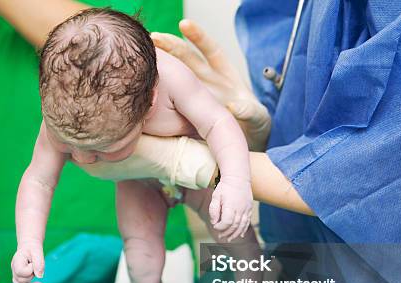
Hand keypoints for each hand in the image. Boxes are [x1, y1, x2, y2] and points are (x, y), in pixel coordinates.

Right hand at [11, 240, 43, 282]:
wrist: (29, 247)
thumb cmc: (33, 249)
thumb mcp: (37, 251)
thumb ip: (39, 263)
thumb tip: (40, 276)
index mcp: (17, 261)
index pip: (20, 272)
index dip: (29, 270)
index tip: (33, 263)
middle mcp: (14, 269)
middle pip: (21, 280)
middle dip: (30, 277)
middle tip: (35, 269)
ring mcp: (15, 274)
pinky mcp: (19, 278)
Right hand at [151, 20, 270, 150]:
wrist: (244, 139)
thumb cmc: (253, 124)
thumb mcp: (256, 117)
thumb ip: (247, 110)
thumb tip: (234, 107)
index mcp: (225, 74)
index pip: (210, 50)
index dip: (197, 37)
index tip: (184, 25)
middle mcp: (207, 80)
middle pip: (187, 58)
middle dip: (171, 46)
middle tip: (154, 38)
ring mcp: (195, 94)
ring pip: (176, 75)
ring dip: (161, 65)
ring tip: (144, 56)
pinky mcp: (187, 110)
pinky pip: (173, 100)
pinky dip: (160, 93)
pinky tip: (144, 85)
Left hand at [209, 176, 252, 241]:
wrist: (238, 178)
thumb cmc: (224, 187)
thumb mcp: (215, 196)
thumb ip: (213, 210)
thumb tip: (214, 222)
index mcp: (231, 206)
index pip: (227, 222)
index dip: (220, 227)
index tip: (215, 226)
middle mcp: (240, 209)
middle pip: (235, 226)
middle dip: (227, 233)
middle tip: (220, 236)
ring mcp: (246, 209)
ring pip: (242, 226)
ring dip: (235, 234)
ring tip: (229, 239)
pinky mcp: (249, 209)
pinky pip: (247, 222)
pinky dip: (243, 229)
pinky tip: (239, 235)